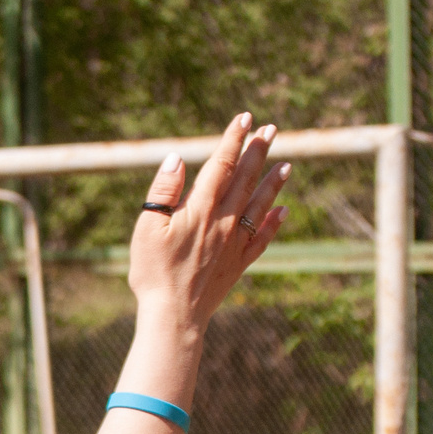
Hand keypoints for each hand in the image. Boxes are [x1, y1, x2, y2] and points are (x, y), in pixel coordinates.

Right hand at [127, 113, 288, 337]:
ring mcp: (234, 243)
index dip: (233, 140)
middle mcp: (224, 221)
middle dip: (258, 152)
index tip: (244, 118)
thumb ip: (162, 193)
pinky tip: (284, 210)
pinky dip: (275, 222)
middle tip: (271, 129)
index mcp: (200, 209)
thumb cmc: (153, 273)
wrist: (174, 315)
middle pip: (245, 179)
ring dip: (273, 182)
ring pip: (260, 204)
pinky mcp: (239, 263)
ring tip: (286, 163)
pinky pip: (262, 238)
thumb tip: (176, 159)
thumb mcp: (146, 229)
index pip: (221, 165)